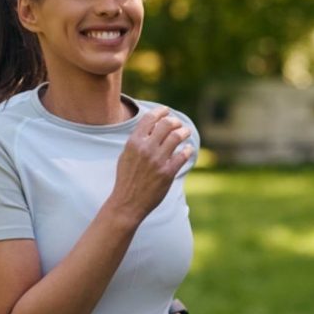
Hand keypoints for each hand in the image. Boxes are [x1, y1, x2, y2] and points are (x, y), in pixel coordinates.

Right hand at [109, 107, 192, 222]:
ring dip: (184, 132)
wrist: (127, 202)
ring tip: (186, 132)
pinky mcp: (167, 173)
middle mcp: (146, 149)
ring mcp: (157, 160)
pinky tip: (188, 149)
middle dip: (175, 121)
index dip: (160, 112)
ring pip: (176, 137)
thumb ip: (137, 141)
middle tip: (178, 124)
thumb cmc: (126, 179)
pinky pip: (182, 155)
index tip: (167, 111)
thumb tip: (150, 127)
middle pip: (166, 124)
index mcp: (134, 142)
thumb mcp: (126, 155)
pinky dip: (187, 150)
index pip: (150, 119)